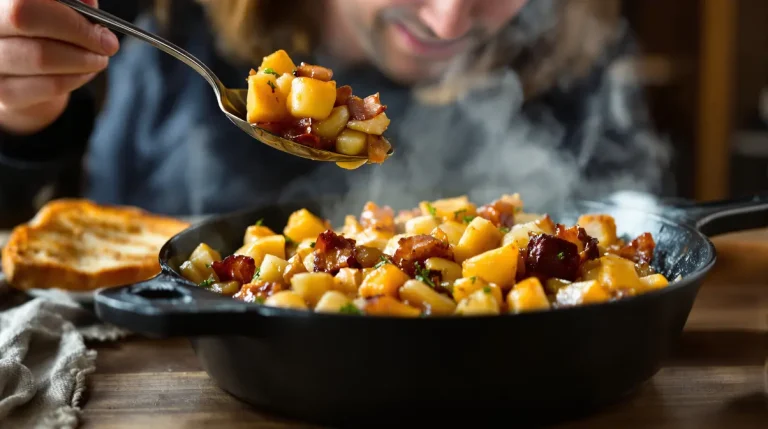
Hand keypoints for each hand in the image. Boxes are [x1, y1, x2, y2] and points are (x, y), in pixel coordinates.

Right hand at [0, 0, 118, 134]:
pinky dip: (75, 79)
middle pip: (25, 19)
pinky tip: (84, 73)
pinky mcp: (2, 92)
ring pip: (40, 57)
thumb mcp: (57, 12)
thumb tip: (90, 6)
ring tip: (98, 60)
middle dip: (77, 34)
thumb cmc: (43, 33)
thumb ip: (71, 3)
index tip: (100, 27)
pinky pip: (47, 85)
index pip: (23, 3)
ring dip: (82, 60)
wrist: (21, 74)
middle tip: (108, 45)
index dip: (66, 16)